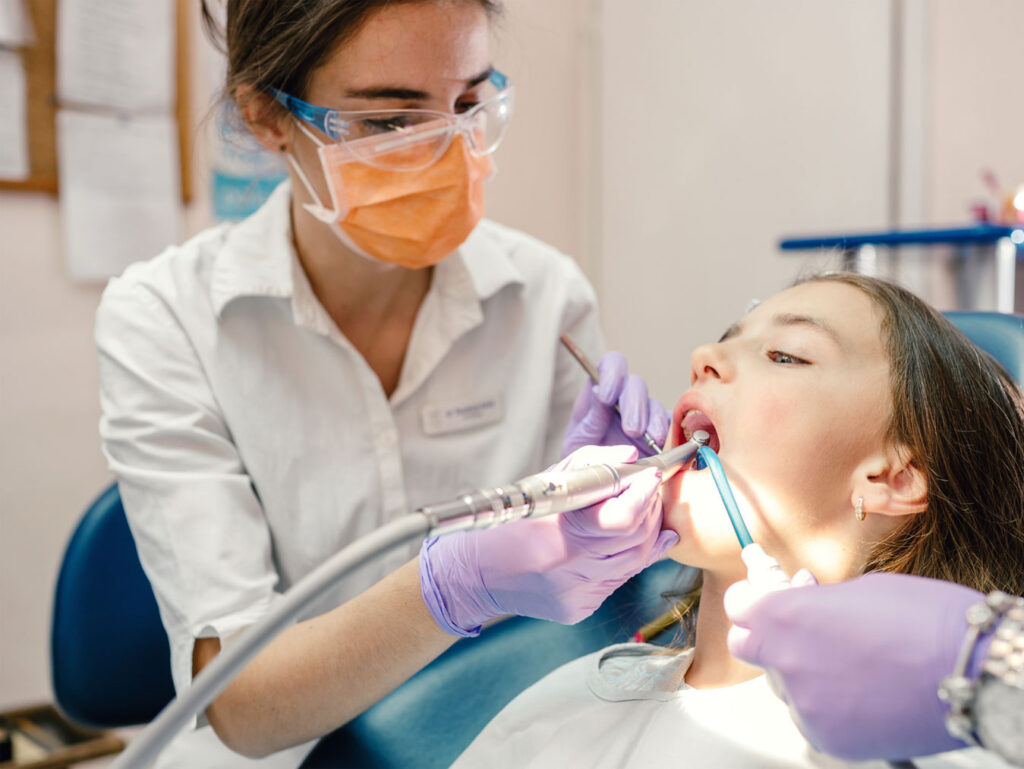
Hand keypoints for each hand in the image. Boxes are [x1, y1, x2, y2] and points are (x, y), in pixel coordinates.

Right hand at [419, 444, 678, 635]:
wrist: (473, 576)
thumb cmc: (506, 523)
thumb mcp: (542, 483)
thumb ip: (590, 465)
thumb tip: (631, 457)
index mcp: (558, 535)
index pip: (622, 520)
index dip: (643, 495)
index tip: (649, 476)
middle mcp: (570, 571)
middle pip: (636, 541)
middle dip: (649, 509)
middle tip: (647, 489)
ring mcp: (578, 595)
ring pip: (635, 562)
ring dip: (645, 532)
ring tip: (640, 509)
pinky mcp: (580, 609)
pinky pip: (618, 579)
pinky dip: (627, 556)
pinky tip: (622, 539)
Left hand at [561, 351, 669, 456]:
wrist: (600, 490)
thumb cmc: (585, 463)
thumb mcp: (578, 442)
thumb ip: (589, 417)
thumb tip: (597, 389)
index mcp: (601, 394)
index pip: (611, 365)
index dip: (612, 373)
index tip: (607, 396)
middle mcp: (625, 400)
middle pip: (636, 384)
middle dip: (634, 405)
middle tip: (632, 429)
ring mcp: (646, 415)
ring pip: (654, 404)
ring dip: (652, 421)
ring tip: (649, 439)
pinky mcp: (663, 433)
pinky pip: (672, 423)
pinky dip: (668, 431)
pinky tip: (661, 443)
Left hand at [725, 571, 984, 760]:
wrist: (975, 672)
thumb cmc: (926, 620)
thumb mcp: (858, 589)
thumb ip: (814, 601)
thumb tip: (797, 602)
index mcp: (786, 614)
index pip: (738, 607)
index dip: (750, 601)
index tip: (759, 600)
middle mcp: (787, 660)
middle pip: (751, 648)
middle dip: (770, 637)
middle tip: (802, 631)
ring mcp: (805, 705)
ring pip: (784, 686)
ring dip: (803, 674)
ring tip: (852, 664)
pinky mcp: (828, 739)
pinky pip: (810, 718)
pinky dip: (826, 707)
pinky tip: (861, 693)